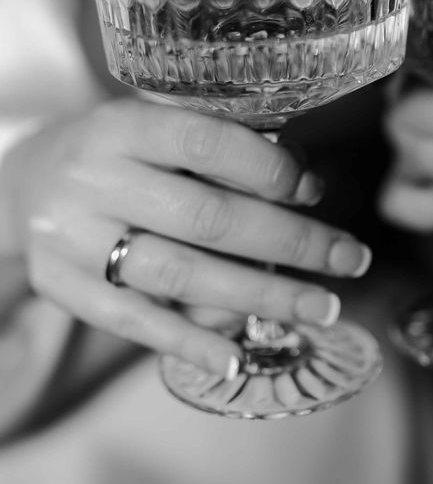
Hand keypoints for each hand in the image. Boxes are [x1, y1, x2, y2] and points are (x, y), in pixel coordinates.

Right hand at [2, 99, 370, 377]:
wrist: (28, 181)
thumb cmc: (122, 152)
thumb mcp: (161, 127)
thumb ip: (227, 150)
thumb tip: (306, 190)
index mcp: (124, 126)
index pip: (207, 144)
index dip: (271, 171)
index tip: (315, 192)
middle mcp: (94, 179)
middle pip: (209, 219)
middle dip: (292, 243)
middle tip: (350, 261)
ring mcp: (73, 238)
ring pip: (181, 275)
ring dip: (261, 296)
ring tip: (319, 308)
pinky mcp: (64, 286)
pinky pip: (133, 321)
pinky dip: (189, 342)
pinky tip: (237, 358)